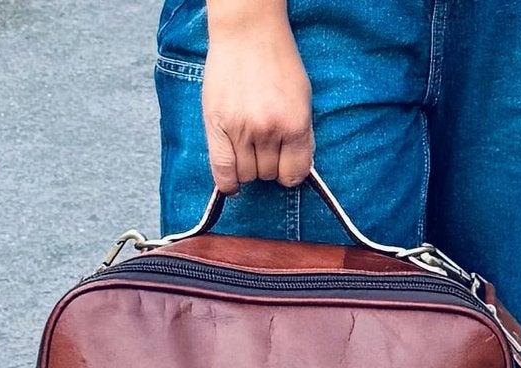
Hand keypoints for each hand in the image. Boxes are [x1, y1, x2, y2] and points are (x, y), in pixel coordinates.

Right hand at [201, 0, 312, 193]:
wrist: (247, 32)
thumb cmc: (277, 61)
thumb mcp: (302, 97)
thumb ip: (301, 134)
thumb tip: (296, 168)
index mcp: (295, 123)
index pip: (295, 173)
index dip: (290, 173)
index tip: (285, 167)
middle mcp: (269, 130)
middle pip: (268, 174)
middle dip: (268, 165)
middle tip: (263, 146)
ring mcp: (241, 129)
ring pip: (246, 174)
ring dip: (247, 168)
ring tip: (246, 148)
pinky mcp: (217, 126)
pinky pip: (222, 171)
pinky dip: (228, 182)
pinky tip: (231, 182)